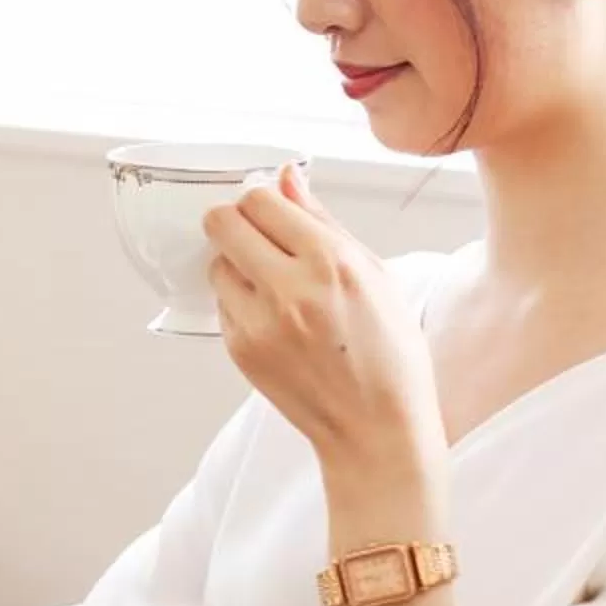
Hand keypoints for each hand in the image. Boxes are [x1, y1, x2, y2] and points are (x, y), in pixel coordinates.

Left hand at [202, 162, 445, 476]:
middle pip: (222, 223)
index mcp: (331, 262)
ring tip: (273, 284)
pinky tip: (275, 317)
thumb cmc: (389, 353)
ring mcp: (260, 323)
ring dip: (236, 263)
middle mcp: (290, 289)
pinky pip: (222, 304)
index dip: (262, 199)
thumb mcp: (375, 274)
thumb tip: (286, 177)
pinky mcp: (241, 350)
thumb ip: (323, 221)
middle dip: (237, 221)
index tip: (272, 210)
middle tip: (259, 237)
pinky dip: (240, 301)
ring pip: (216, 263)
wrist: (377, 429)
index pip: (261, 200)